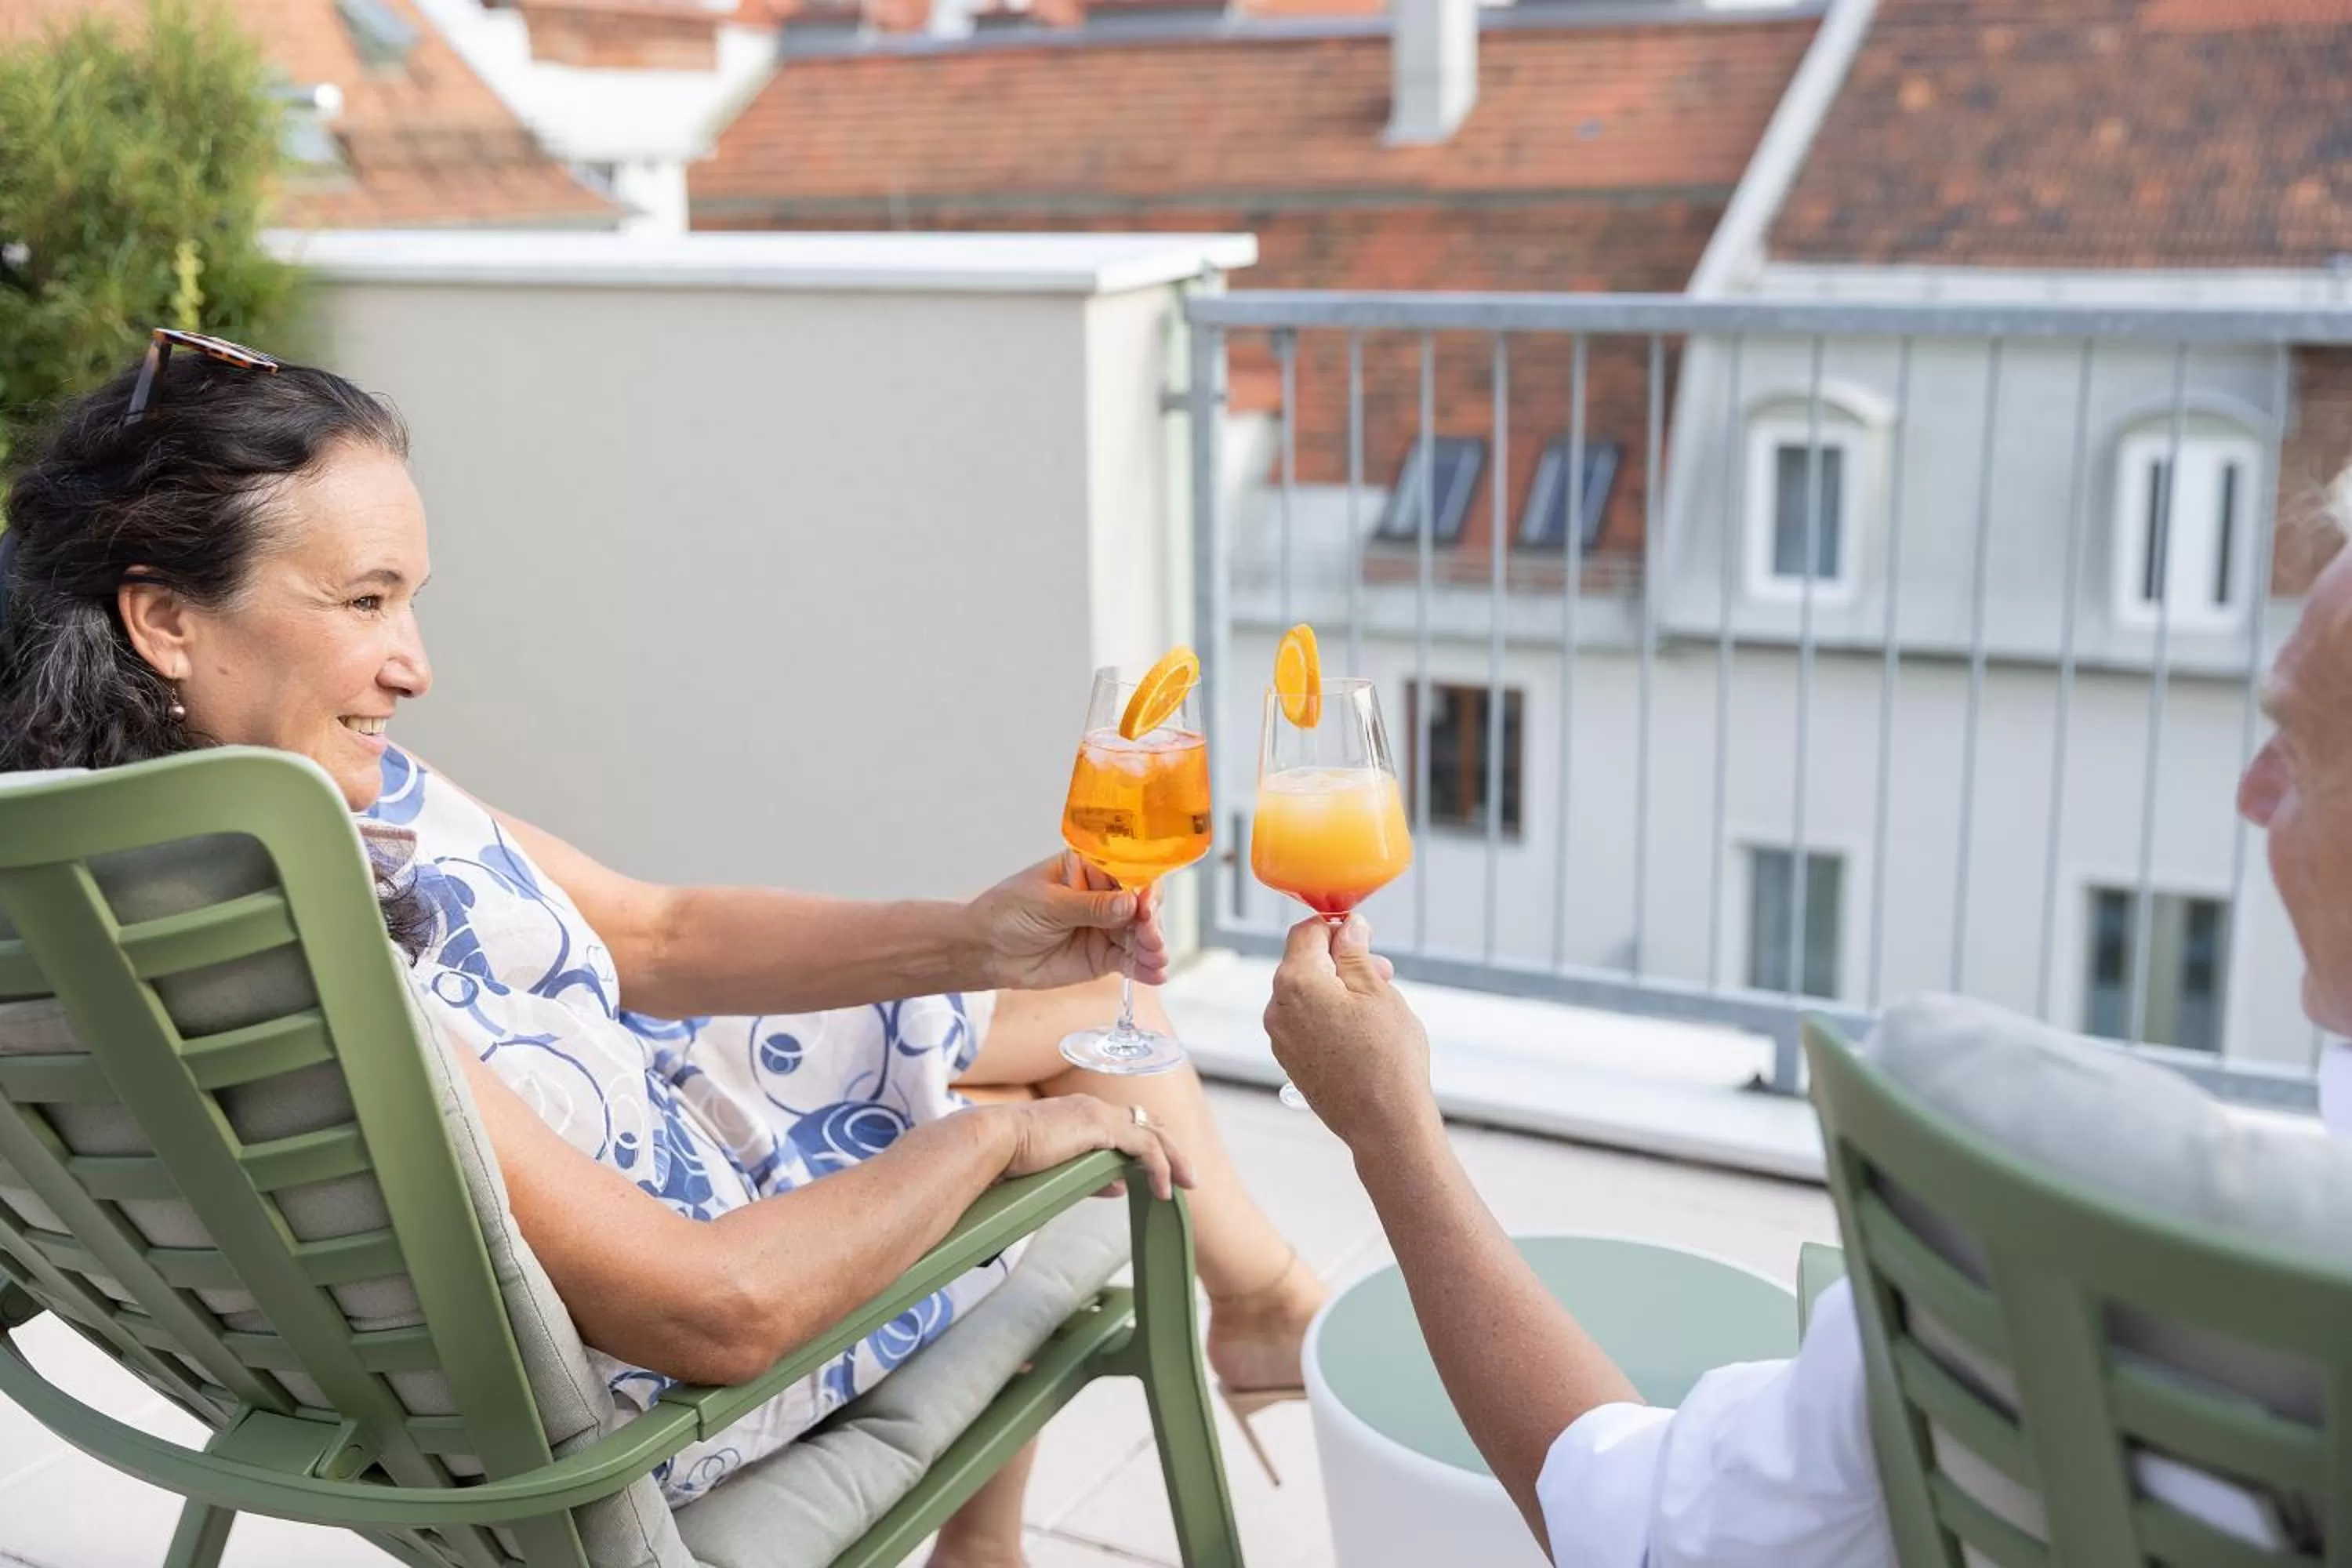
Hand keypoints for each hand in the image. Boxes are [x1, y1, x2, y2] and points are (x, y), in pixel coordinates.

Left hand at [970, 853, 1169, 991]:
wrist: (987, 951)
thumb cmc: (1009, 912)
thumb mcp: (1048, 904)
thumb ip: (1090, 906)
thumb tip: (1129, 904)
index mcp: (1089, 868)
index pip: (1127, 871)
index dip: (1142, 886)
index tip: (1146, 903)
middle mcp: (1104, 895)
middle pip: (1141, 904)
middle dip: (1151, 920)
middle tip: (1150, 936)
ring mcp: (1106, 927)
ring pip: (1140, 934)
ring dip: (1153, 945)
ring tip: (1156, 958)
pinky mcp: (1102, 956)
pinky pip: (1129, 961)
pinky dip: (1144, 968)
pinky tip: (1155, 975)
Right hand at [987, 1094, 1194, 1201]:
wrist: (993, 1143)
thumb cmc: (1011, 1157)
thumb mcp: (1059, 1168)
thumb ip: (1092, 1176)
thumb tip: (1118, 1187)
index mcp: (1081, 1113)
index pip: (1127, 1123)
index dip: (1149, 1143)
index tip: (1162, 1168)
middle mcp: (1094, 1108)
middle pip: (1148, 1124)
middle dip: (1172, 1150)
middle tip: (1188, 1176)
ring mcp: (1099, 1115)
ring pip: (1154, 1133)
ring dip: (1174, 1159)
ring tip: (1185, 1184)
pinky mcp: (1102, 1129)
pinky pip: (1145, 1148)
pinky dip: (1158, 1168)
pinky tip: (1162, 1190)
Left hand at [1263, 915, 1430, 1145]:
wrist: (1384, 1125)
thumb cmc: (1387, 1057)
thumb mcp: (1377, 991)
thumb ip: (1355, 953)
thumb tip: (1348, 927)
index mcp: (1295, 982)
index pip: (1306, 932)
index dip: (1337, 928)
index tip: (1365, 937)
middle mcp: (1277, 1008)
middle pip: (1304, 963)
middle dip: (1341, 961)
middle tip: (1383, 972)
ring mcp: (1280, 1038)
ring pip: (1306, 994)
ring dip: (1337, 989)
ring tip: (1376, 1005)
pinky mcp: (1289, 1060)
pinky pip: (1305, 1023)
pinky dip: (1328, 1016)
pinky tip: (1360, 1031)